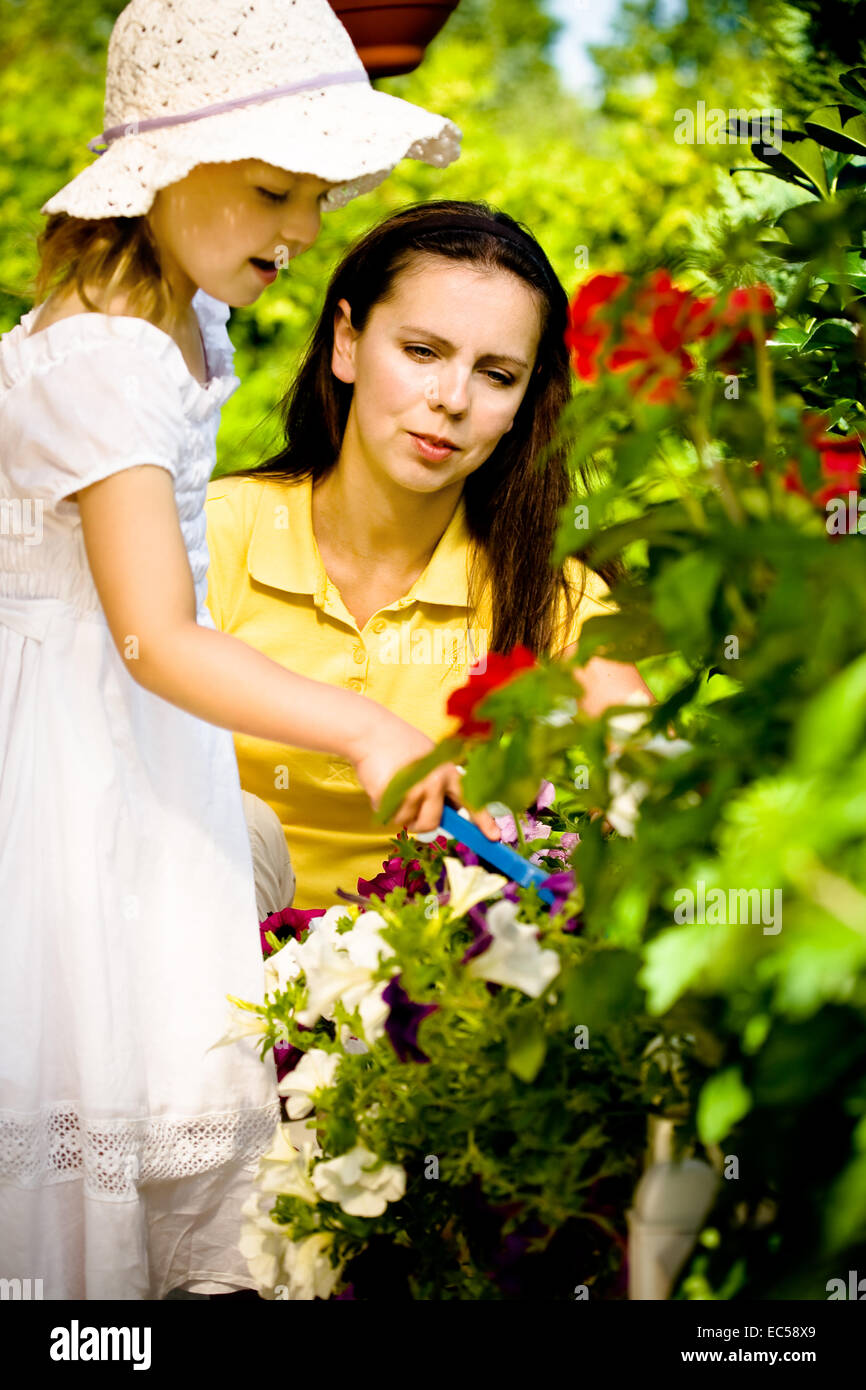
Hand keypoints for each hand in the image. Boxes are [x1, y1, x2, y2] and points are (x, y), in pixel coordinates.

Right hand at [349, 710, 499, 839]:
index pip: (471, 800)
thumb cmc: (401, 746)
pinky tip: (382, 786)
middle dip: (421, 824)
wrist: (372, 732)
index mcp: (449, 772)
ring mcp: (413, 789)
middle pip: (432, 822)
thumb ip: (441, 784)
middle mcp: (434, 782)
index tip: (494, 838)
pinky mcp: (391, 795)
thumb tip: (448, 812)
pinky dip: (384, 808)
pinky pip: (390, 816)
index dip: (483, 821)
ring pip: (408, 822)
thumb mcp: (431, 760)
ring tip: (395, 789)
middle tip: (412, 812)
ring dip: (400, 813)